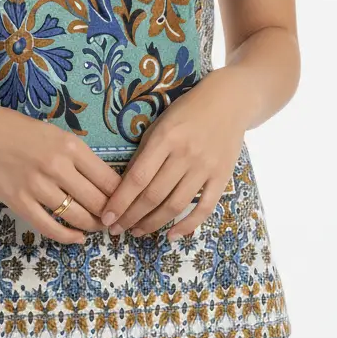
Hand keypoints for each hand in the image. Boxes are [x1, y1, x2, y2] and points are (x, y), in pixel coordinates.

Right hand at [0, 94, 124, 244]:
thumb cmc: (17, 129)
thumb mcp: (55, 133)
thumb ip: (77, 156)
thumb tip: (102, 182)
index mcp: (70, 146)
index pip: (108, 179)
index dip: (121, 197)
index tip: (125, 204)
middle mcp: (57, 166)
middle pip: (97, 201)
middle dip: (110, 216)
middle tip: (114, 222)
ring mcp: (37, 186)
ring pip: (77, 217)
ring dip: (91, 227)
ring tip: (97, 228)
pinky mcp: (19, 202)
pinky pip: (50, 227)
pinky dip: (67, 237)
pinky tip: (76, 238)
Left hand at [99, 70, 247, 239]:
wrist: (229, 101)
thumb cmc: (187, 111)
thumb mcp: (160, 124)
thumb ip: (145, 153)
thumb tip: (125, 186)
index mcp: (165, 138)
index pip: (137, 178)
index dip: (120, 201)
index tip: (106, 217)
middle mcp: (185, 154)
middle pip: (154, 195)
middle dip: (131, 217)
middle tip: (116, 229)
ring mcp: (205, 167)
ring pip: (176, 205)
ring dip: (153, 224)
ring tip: (137, 232)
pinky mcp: (222, 177)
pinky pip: (204, 208)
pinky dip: (187, 226)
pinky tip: (171, 235)